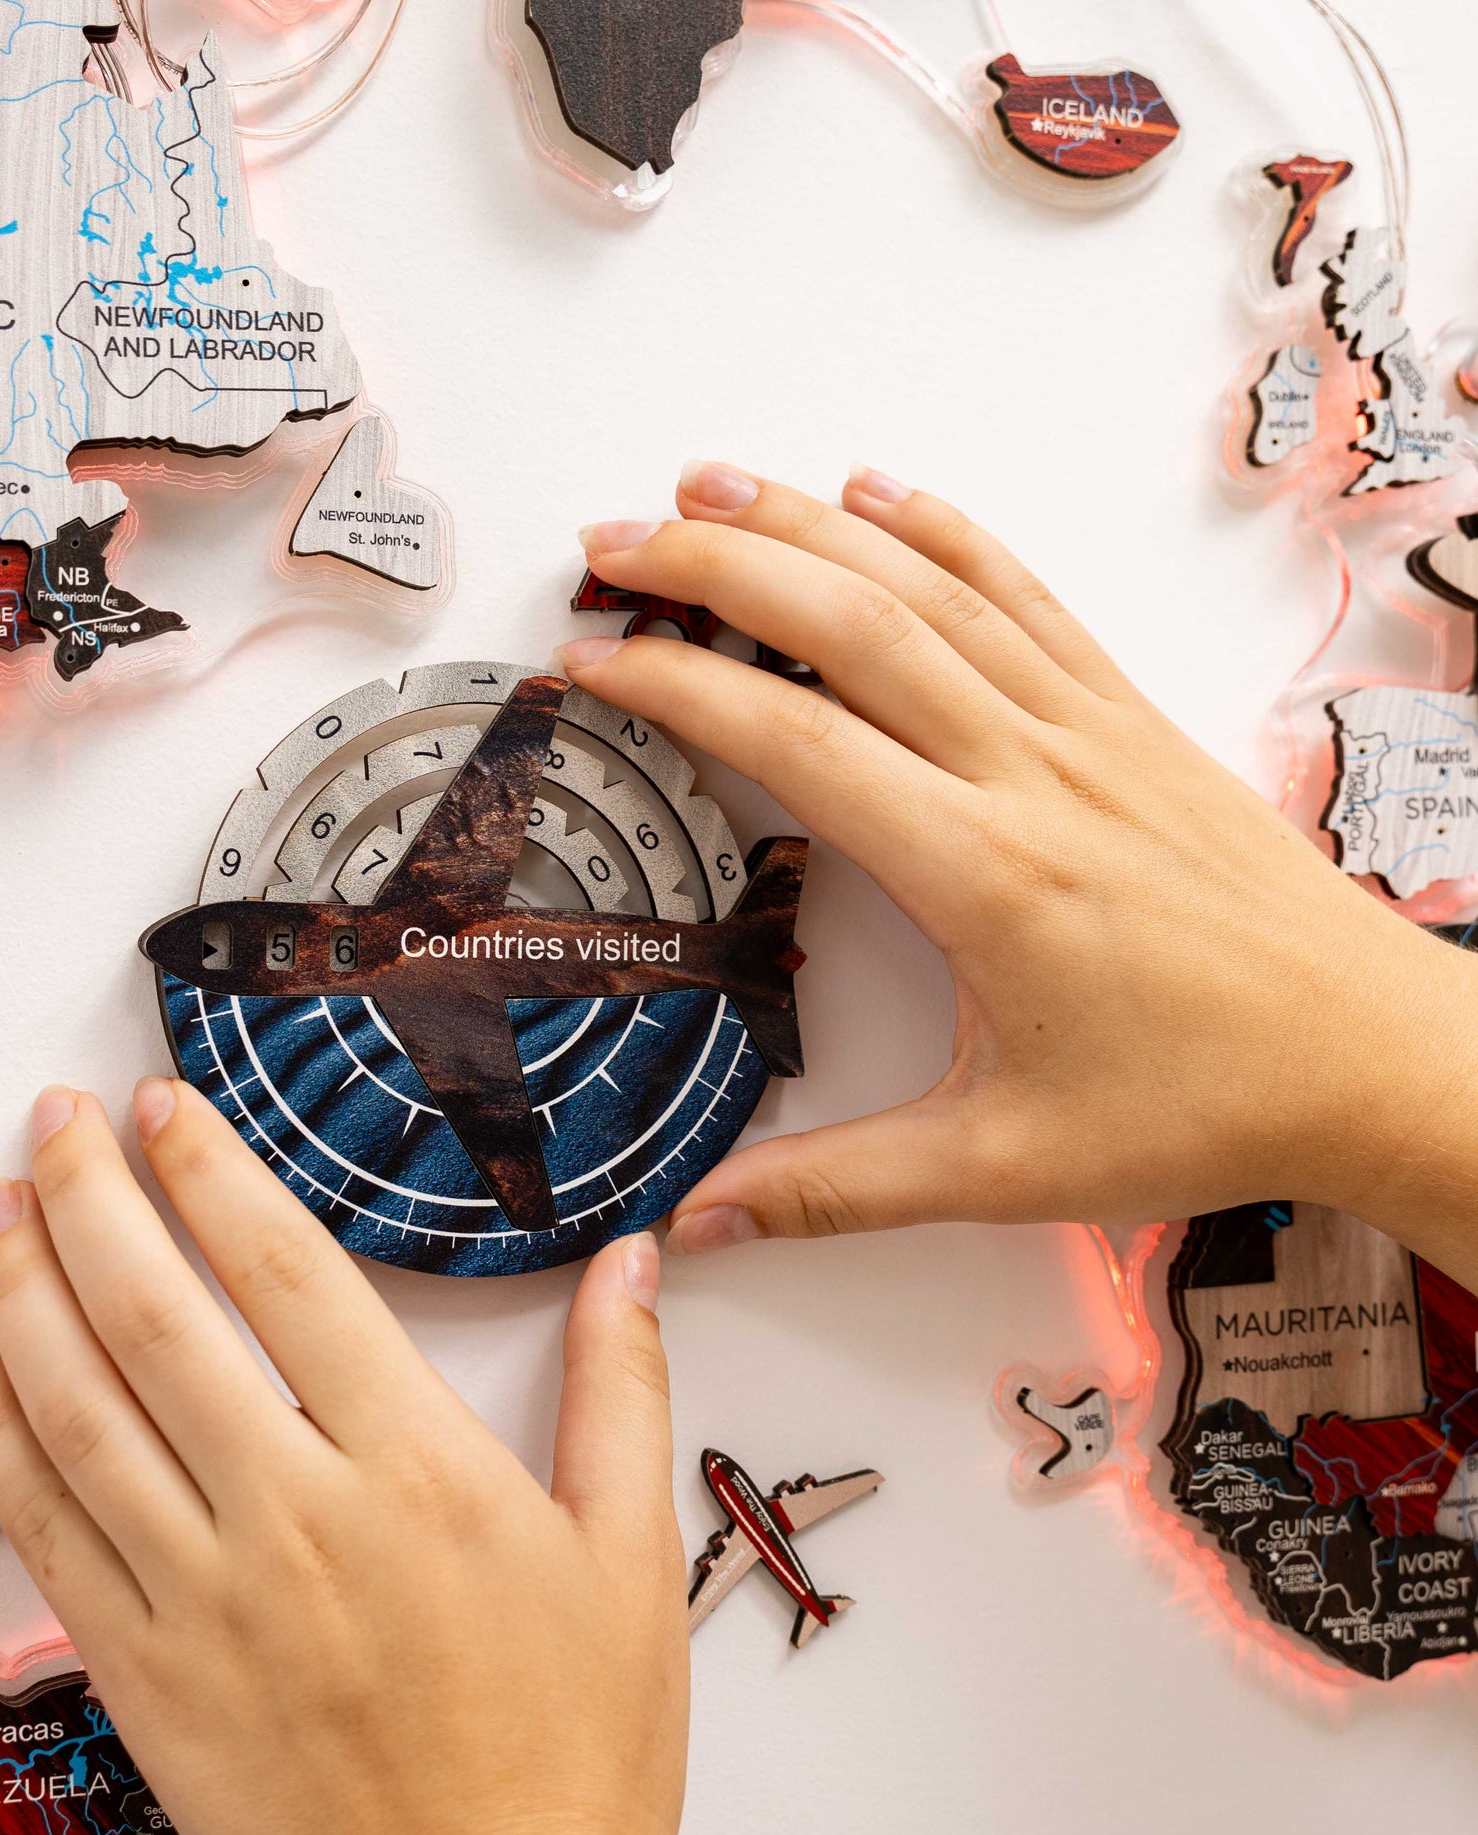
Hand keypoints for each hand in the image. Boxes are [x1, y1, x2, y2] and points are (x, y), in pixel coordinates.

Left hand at [0, 1081, 688, 1834]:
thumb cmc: (573, 1754)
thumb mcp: (632, 1560)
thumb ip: (623, 1393)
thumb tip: (632, 1264)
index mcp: (417, 1470)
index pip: (287, 1272)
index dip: (213, 1173)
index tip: (162, 1107)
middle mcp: (295, 1515)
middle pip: (159, 1316)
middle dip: (90, 1197)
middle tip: (52, 1119)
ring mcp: (206, 1597)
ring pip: (83, 1409)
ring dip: (26, 1290)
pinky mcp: (146, 1675)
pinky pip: (47, 1530)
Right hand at [568, 464, 1477, 1287]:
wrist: (1373, 1055)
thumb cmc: (1210, 1101)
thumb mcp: (1004, 1166)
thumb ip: (835, 1190)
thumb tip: (701, 1218)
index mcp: (987, 873)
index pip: (795, 742)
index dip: (675, 689)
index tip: (592, 665)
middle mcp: (1034, 772)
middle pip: (849, 624)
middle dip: (715, 566)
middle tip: (615, 545)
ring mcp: (1088, 730)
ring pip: (929, 586)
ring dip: (810, 524)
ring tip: (712, 485)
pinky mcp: (1130, 719)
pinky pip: (1024, 594)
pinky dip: (945, 531)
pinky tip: (885, 494)